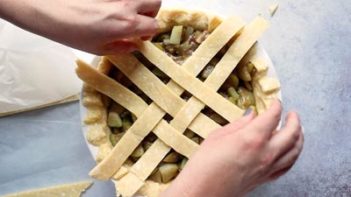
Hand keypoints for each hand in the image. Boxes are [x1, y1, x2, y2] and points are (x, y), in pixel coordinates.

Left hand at [0, 0, 160, 54]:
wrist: (48, 8)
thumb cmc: (70, 31)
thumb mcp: (98, 48)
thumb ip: (122, 47)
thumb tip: (133, 45)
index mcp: (127, 23)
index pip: (155, 25)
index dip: (151, 33)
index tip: (142, 37)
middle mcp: (127, 4)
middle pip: (155, 3)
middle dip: (151, 13)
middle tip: (139, 21)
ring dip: (141, 3)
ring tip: (128, 12)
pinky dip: (125, 1)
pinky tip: (113, 7)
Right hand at [163, 100, 303, 196]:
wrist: (202, 191)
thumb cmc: (204, 165)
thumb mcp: (217, 137)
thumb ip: (238, 124)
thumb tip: (251, 115)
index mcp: (252, 138)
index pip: (273, 116)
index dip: (276, 106)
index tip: (274, 102)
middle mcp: (265, 153)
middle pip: (291, 133)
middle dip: (294, 120)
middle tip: (292, 113)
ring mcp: (267, 168)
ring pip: (295, 150)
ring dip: (299, 137)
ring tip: (297, 130)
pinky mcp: (265, 179)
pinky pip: (287, 166)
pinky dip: (293, 155)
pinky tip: (291, 151)